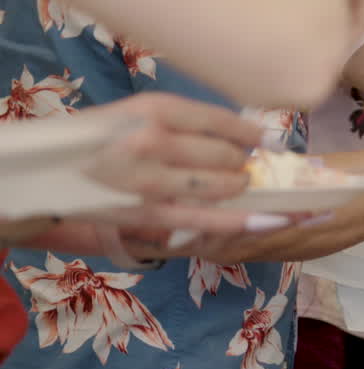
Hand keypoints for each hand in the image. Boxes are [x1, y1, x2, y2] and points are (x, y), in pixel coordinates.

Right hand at [72, 93, 305, 235]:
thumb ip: (185, 121)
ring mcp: (151, 180)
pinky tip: (269, 220)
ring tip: (238, 183)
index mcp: (153, 109)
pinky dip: (243, 221)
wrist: (52, 171)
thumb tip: (243, 134)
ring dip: (239, 186)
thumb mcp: (137, 112)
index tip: (268, 140)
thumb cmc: (103, 139)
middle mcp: (153, 140)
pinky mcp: (150, 213)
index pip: (220, 120)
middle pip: (225, 154)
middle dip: (242, 162)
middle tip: (240, 165)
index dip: (251, 133)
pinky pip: (206, 220)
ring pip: (221, 185)